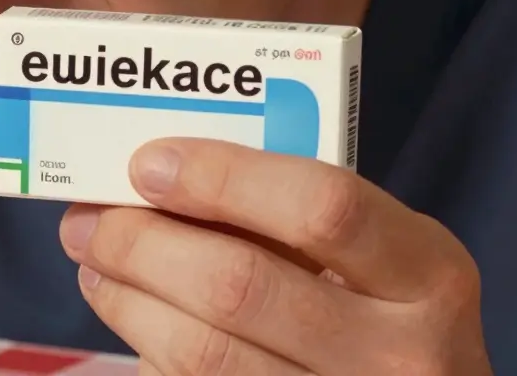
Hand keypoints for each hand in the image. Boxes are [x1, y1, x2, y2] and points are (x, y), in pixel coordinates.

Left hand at [59, 138, 492, 375]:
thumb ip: (294, 213)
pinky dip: (148, 351)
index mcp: (428, 274)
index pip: (322, 207)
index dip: (222, 178)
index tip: (148, 162)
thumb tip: (155, 173)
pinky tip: (132, 317)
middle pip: (238, 285)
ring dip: (125, 300)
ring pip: (202, 354)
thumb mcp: (378, 257)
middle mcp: (400, 353)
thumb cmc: (385, 314)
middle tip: (88, 219)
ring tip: (95, 265)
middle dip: (141, 244)